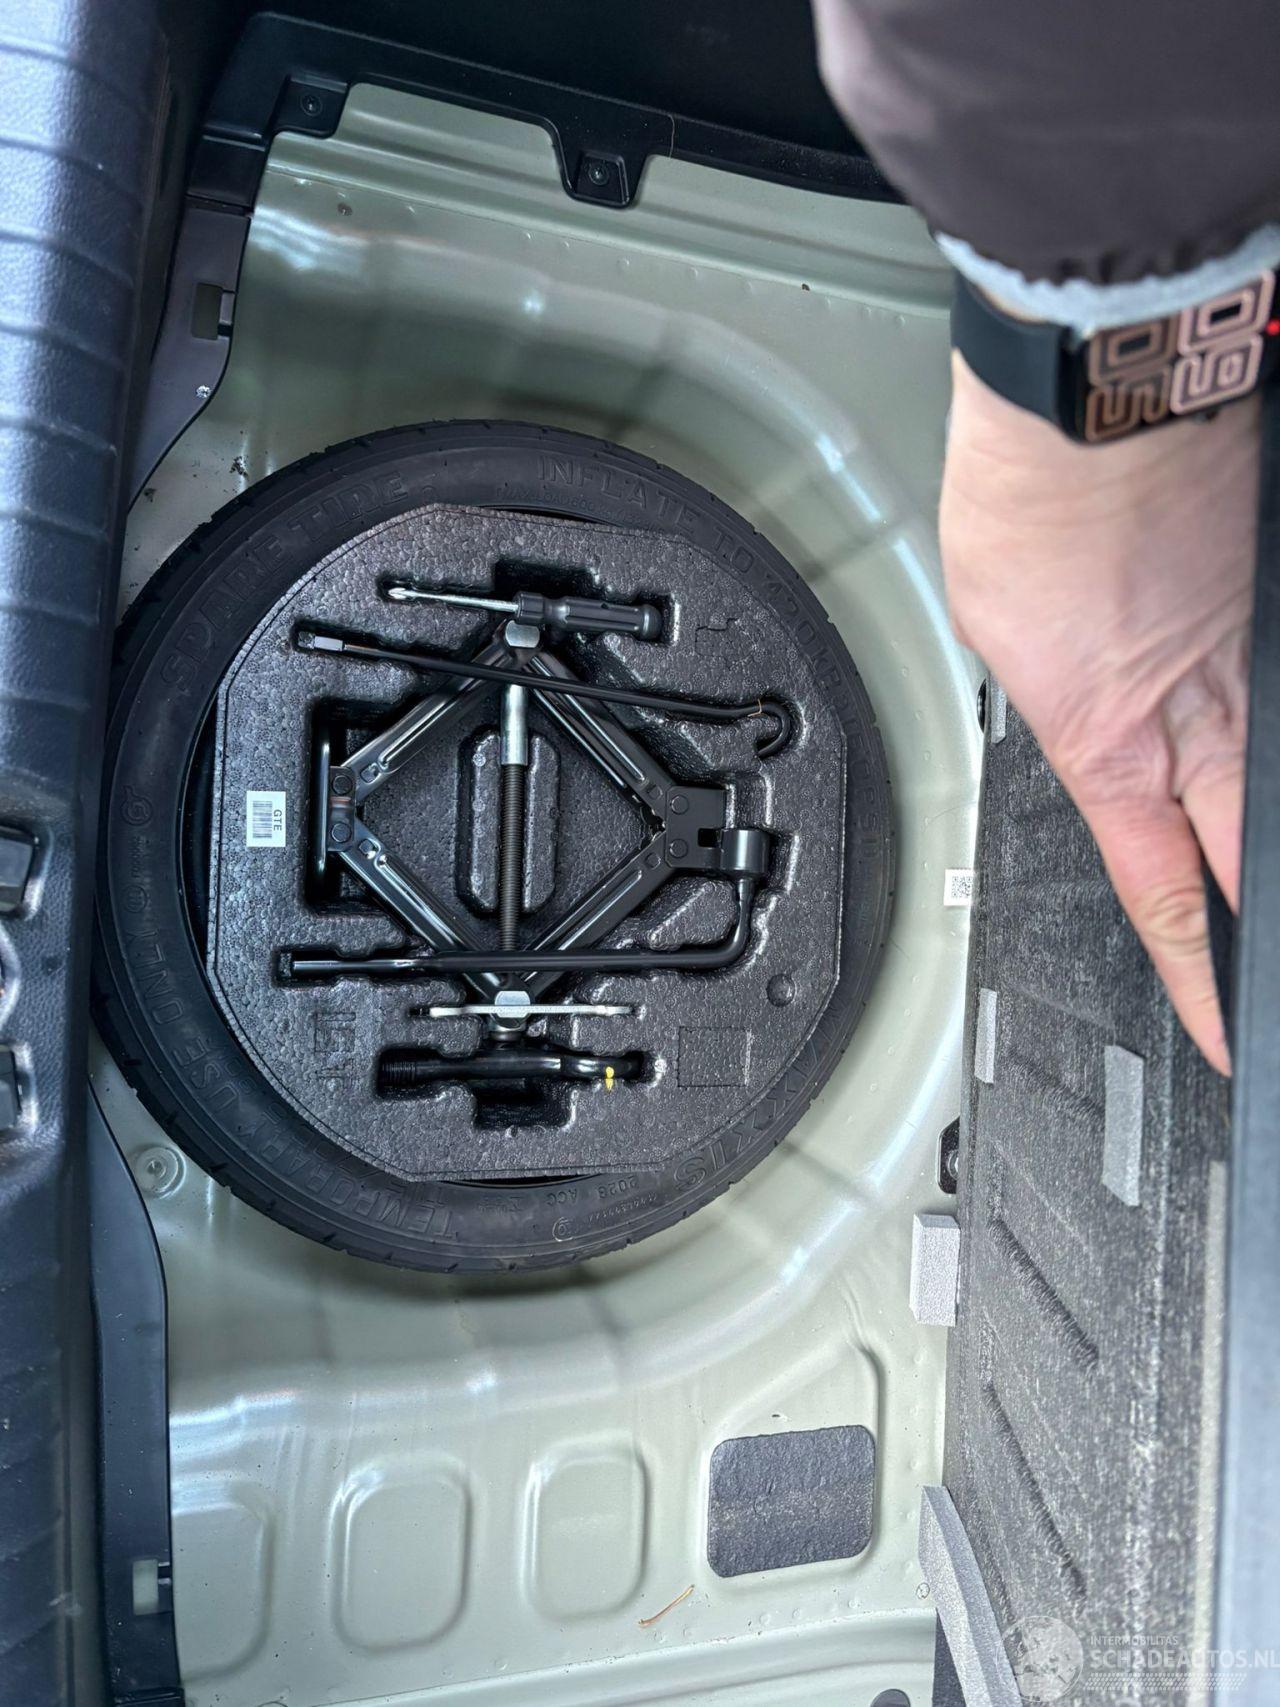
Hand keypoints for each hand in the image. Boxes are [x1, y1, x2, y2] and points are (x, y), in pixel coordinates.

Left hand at [941, 352, 1257, 1073]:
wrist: (1093, 401)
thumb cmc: (1033, 506)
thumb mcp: (1004, 641)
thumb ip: (1056, 698)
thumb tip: (1091, 715)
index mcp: (1115, 749)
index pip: (1167, 897)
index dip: (1199, 978)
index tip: (1227, 1033)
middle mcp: (1207, 717)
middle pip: (1255, 857)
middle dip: (1266, 928)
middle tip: (1272, 985)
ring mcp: (1257, 661)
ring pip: (1279, 783)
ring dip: (1264, 824)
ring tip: (1253, 871)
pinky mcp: (1277, 603)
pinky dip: (1270, 715)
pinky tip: (1255, 710)